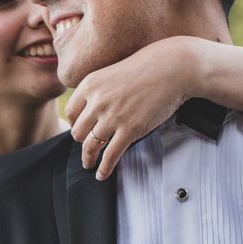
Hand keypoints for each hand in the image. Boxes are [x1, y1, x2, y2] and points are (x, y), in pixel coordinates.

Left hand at [66, 36, 202, 179]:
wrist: (172, 69)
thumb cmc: (145, 69)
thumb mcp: (111, 74)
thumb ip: (98, 91)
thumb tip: (90, 112)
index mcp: (89, 85)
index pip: (70, 113)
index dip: (75, 125)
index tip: (82, 131)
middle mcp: (97, 101)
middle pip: (77, 132)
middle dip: (82, 142)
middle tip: (88, 148)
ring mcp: (113, 117)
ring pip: (90, 146)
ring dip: (88, 159)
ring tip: (90, 165)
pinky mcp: (130, 129)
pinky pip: (110, 155)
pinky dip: (104, 168)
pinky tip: (102, 174)